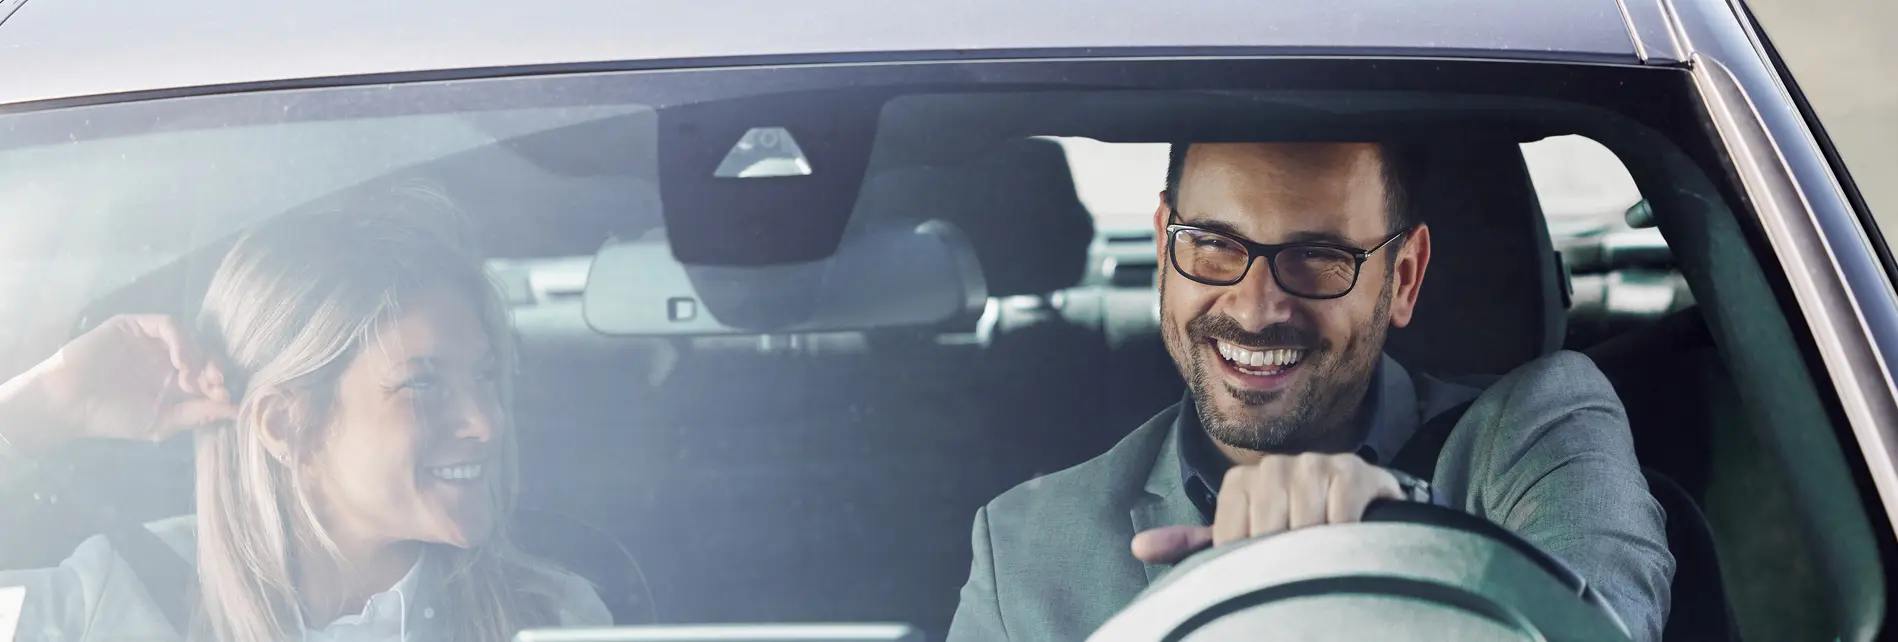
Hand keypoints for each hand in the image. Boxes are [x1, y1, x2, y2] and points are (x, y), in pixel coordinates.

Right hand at [0, 314, 235, 452]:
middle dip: (215, 368)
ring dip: (199, 355)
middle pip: (205, 352)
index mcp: (174, 380)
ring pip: (191, 336)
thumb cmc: (112, 416)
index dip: (222, 384)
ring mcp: (151, 341)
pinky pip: (168, 324)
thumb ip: (198, 414)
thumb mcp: (162, 422)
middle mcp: (166, 358)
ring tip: (190, 377)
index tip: (225, 397)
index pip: (209, 374)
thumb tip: (238, 411)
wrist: (70, 403)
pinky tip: (179, 361)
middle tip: (215, 384)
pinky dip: (181, 340)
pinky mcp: (135, 326)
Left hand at [1131, 453, 1402, 564]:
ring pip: (1304, 522)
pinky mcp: (1353, 470)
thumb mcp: (1241, 537)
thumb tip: (1137, 548)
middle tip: (1297, 568)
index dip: (1249, 562)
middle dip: (1284, 558)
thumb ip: (1192, 545)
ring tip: (1322, 556)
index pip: (1232, 537)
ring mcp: (1314, 464)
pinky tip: (1346, 540)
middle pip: (1269, 531)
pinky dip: (1343, 531)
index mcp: (1240, 481)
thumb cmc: (1290, 530)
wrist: (1357, 507)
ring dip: (1315, 549)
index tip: (1264, 569)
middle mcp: (1273, 466)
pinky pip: (1341, 508)